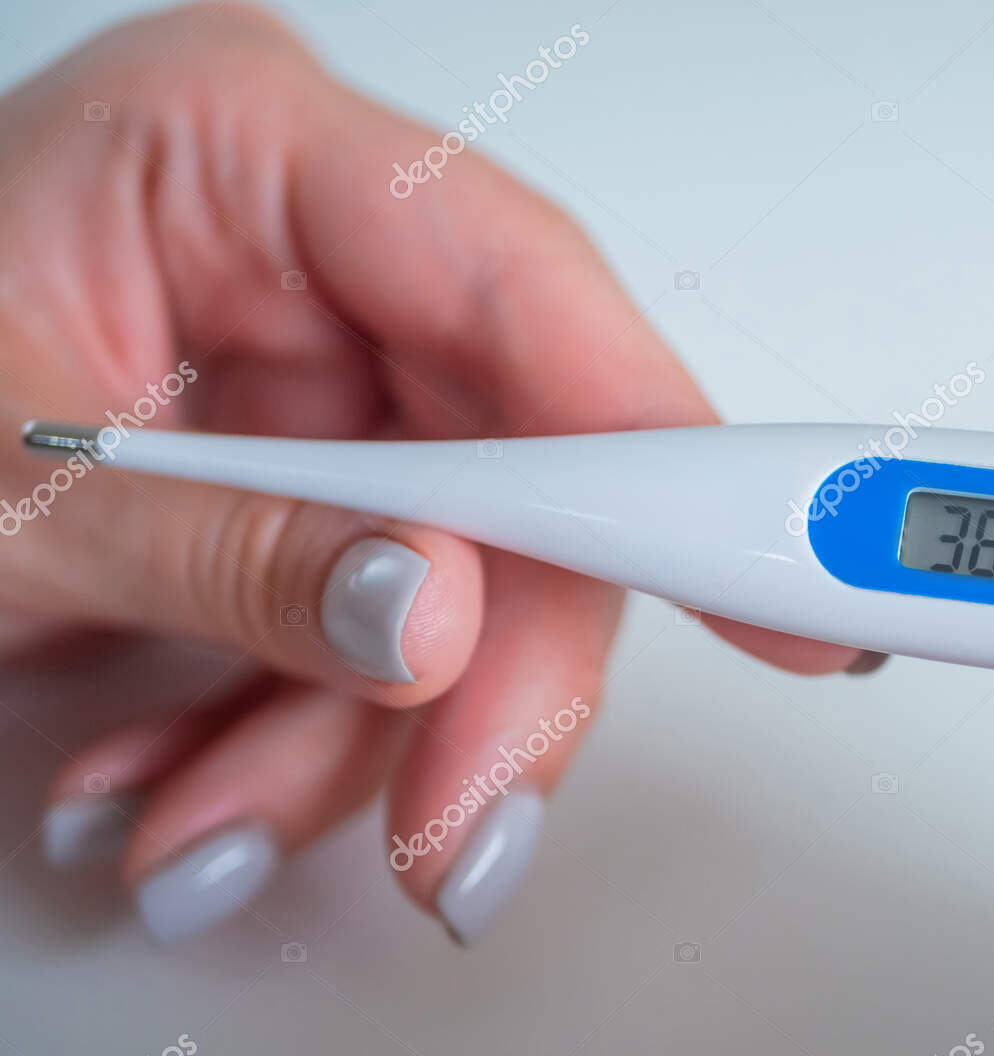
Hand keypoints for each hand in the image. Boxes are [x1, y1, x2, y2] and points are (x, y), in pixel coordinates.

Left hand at [1, 5, 875, 944]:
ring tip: (215, 824)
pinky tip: (195, 776)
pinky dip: (304, 727)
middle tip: (469, 819)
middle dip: (483, 672)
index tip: (770, 572)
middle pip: (520, 464)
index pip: (522, 291)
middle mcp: (310, 245)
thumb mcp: (7, 504)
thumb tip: (433, 616)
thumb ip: (237, 556)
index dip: (660, 449)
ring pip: (461, 570)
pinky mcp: (314, 464)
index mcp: (242, 146)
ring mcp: (319, 361)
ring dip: (355, 739)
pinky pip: (387, 608)